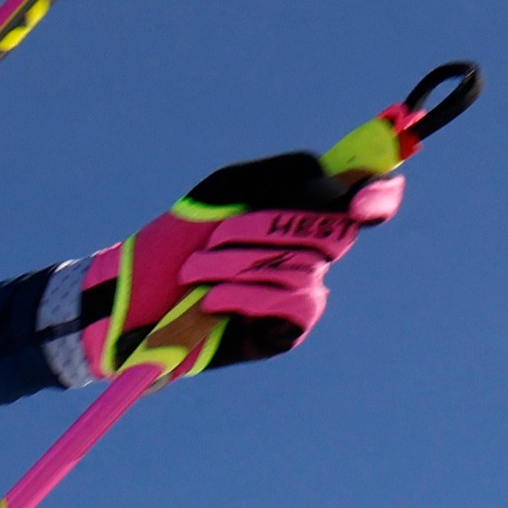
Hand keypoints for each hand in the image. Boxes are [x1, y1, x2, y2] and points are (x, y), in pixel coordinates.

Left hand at [89, 151, 405, 376]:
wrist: (127, 298)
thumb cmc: (173, 243)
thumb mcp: (225, 191)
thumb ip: (286, 175)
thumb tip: (343, 185)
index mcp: (302, 216)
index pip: (367, 202)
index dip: (380, 197)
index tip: (364, 201)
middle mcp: (308, 254)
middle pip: (333, 232)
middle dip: (267, 229)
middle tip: (215, 238)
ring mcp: (297, 294)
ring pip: (304, 269)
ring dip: (239, 265)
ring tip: (194, 273)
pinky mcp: (282, 332)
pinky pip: (295, 304)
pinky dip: (250, 296)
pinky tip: (212, 302)